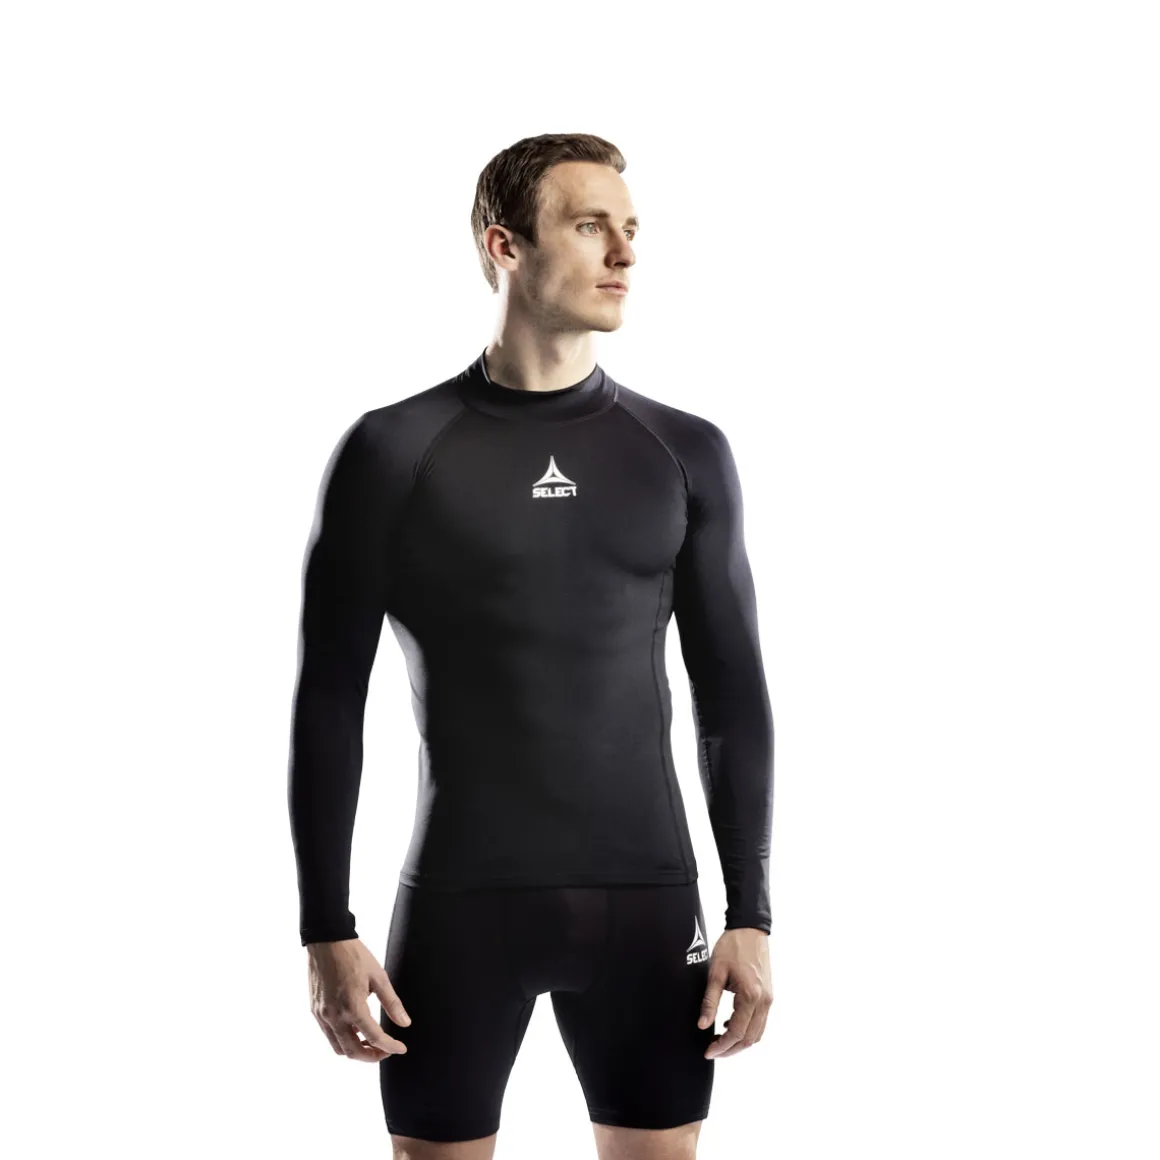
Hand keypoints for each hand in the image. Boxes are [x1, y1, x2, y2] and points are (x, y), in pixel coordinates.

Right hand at [307, 937, 411, 1060]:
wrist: (327, 941)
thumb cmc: (354, 956)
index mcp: (353, 1007)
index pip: (374, 1038)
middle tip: (386, 1050)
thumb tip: (405, 1023)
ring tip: (371, 1041)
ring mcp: (322, 1015)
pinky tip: (355, 1028)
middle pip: (353, 1052)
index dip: (390, 1047)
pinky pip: (329, 1035)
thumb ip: (392, 1003)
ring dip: (356, 1050)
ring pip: (338, 1048)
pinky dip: (343, 1039)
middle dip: (372, 1056)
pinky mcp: (315, 1011)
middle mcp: (335, 1016)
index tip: (401, 1048)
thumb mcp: (379, 977)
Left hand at [697, 927, 772, 1058]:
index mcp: (750, 996)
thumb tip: (702, 1025)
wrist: (750, 929)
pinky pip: (760, 1021)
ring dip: (740, 1041)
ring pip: (757, 1033)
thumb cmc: (732, 946)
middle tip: (713, 1051)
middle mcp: (764, 1001)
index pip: (737, 1033)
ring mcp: (769, 999)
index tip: (708, 1052)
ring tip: (720, 1041)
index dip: (722, 1046)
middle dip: (731, 1049)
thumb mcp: (715, 972)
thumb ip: (710, 1001)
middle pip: (750, 1038)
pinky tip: (731, 1024)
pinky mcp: (768, 995)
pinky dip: (747, 1029)